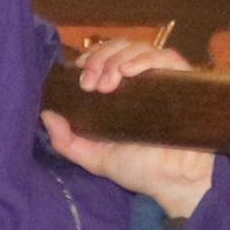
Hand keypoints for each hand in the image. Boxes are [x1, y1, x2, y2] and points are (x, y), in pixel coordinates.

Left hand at [37, 38, 215, 220]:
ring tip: (108, 83)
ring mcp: (163, 80)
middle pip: (120, 47)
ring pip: (139, 48)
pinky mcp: (182, 82)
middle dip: (100, 59)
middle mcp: (142, 81)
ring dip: (117, 59)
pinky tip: (128, 71)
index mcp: (122, 92)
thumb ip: (67, 142)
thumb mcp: (94, 157)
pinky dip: (145, 59)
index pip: (106, 56)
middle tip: (91, 84)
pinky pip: (167, 57)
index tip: (81, 74)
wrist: (174, 182)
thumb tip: (46, 115)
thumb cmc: (140, 169)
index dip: (92, 57)